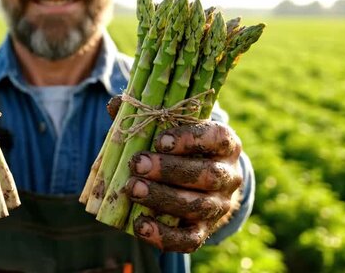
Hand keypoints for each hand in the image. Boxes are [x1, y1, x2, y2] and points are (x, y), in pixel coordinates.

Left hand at [126, 121, 242, 251]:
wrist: (200, 185)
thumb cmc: (178, 148)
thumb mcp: (170, 128)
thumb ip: (145, 115)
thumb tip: (116, 105)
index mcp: (225, 144)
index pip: (217, 137)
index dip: (190, 139)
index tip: (160, 140)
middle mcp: (229, 175)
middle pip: (207, 174)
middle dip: (169, 170)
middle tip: (137, 164)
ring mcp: (219, 205)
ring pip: (198, 206)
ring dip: (163, 198)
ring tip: (132, 189)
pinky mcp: (205, 230)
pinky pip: (190, 239)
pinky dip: (164, 234)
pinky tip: (140, 225)